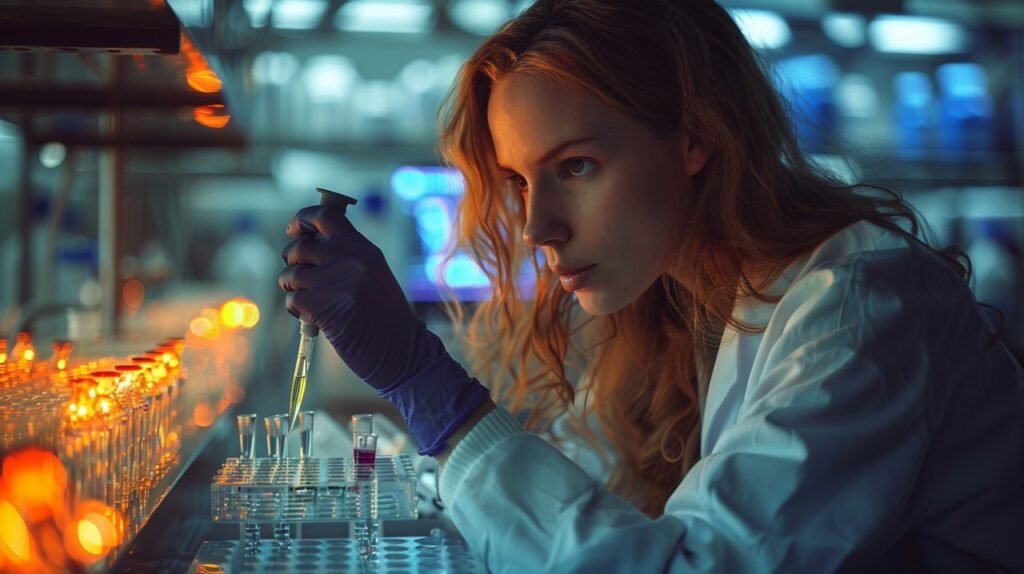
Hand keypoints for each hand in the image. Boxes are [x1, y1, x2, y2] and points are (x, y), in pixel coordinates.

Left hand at [278, 204, 444, 389]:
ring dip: (293, 290)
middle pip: (299, 246)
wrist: (404, 353)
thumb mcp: (373, 276)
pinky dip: (297, 311)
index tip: (295, 231)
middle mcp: (351, 259)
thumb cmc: (385, 319)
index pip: (325, 215)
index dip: (302, 219)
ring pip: (290, 274)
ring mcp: (337, 281)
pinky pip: (292, 299)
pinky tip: (316, 320)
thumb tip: (305, 244)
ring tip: (313, 303)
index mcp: (364, 248)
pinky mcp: (323, 305)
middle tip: (301, 279)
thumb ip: (346, 257)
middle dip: (292, 262)